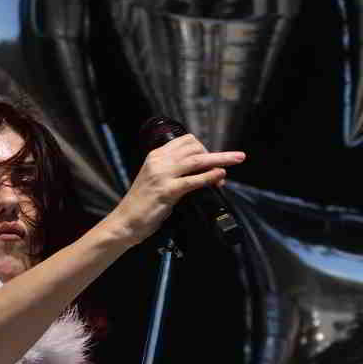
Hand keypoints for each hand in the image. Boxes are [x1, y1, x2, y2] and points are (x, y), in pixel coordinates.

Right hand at [106, 136, 244, 246]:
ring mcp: (162, 175)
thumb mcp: (156, 182)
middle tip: (227, 166)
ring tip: (238, 159)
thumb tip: (200, 173)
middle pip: (194, 147)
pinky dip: (210, 177)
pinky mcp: (166, 191)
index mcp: (156, 156)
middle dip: (215, 154)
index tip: (212, 160)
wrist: (124, 222)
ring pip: (198, 160)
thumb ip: (174, 174)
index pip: (186, 141)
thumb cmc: (142, 206)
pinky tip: (220, 176)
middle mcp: (159, 161)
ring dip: (221, 159)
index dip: (203, 148)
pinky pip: (193, 180)